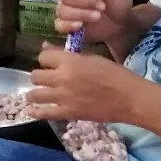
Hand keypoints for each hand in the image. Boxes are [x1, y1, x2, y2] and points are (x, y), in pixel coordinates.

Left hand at [27, 46, 144, 125]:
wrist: (128, 98)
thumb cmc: (114, 74)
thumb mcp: (91, 58)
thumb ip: (67, 54)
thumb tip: (45, 46)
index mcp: (70, 61)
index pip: (43, 56)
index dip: (46, 59)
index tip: (51, 63)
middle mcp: (62, 78)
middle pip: (35, 75)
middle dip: (40, 76)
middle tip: (47, 80)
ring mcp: (63, 97)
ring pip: (34, 94)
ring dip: (34, 94)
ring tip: (38, 95)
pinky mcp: (67, 113)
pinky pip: (44, 113)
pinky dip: (36, 112)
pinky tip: (32, 111)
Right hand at [55, 0, 131, 41]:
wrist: (121, 24)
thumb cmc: (117, 3)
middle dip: (84, 1)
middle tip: (102, 7)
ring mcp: (67, 9)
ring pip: (62, 10)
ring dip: (81, 13)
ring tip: (97, 16)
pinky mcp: (67, 25)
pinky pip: (59, 25)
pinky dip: (68, 25)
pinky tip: (80, 25)